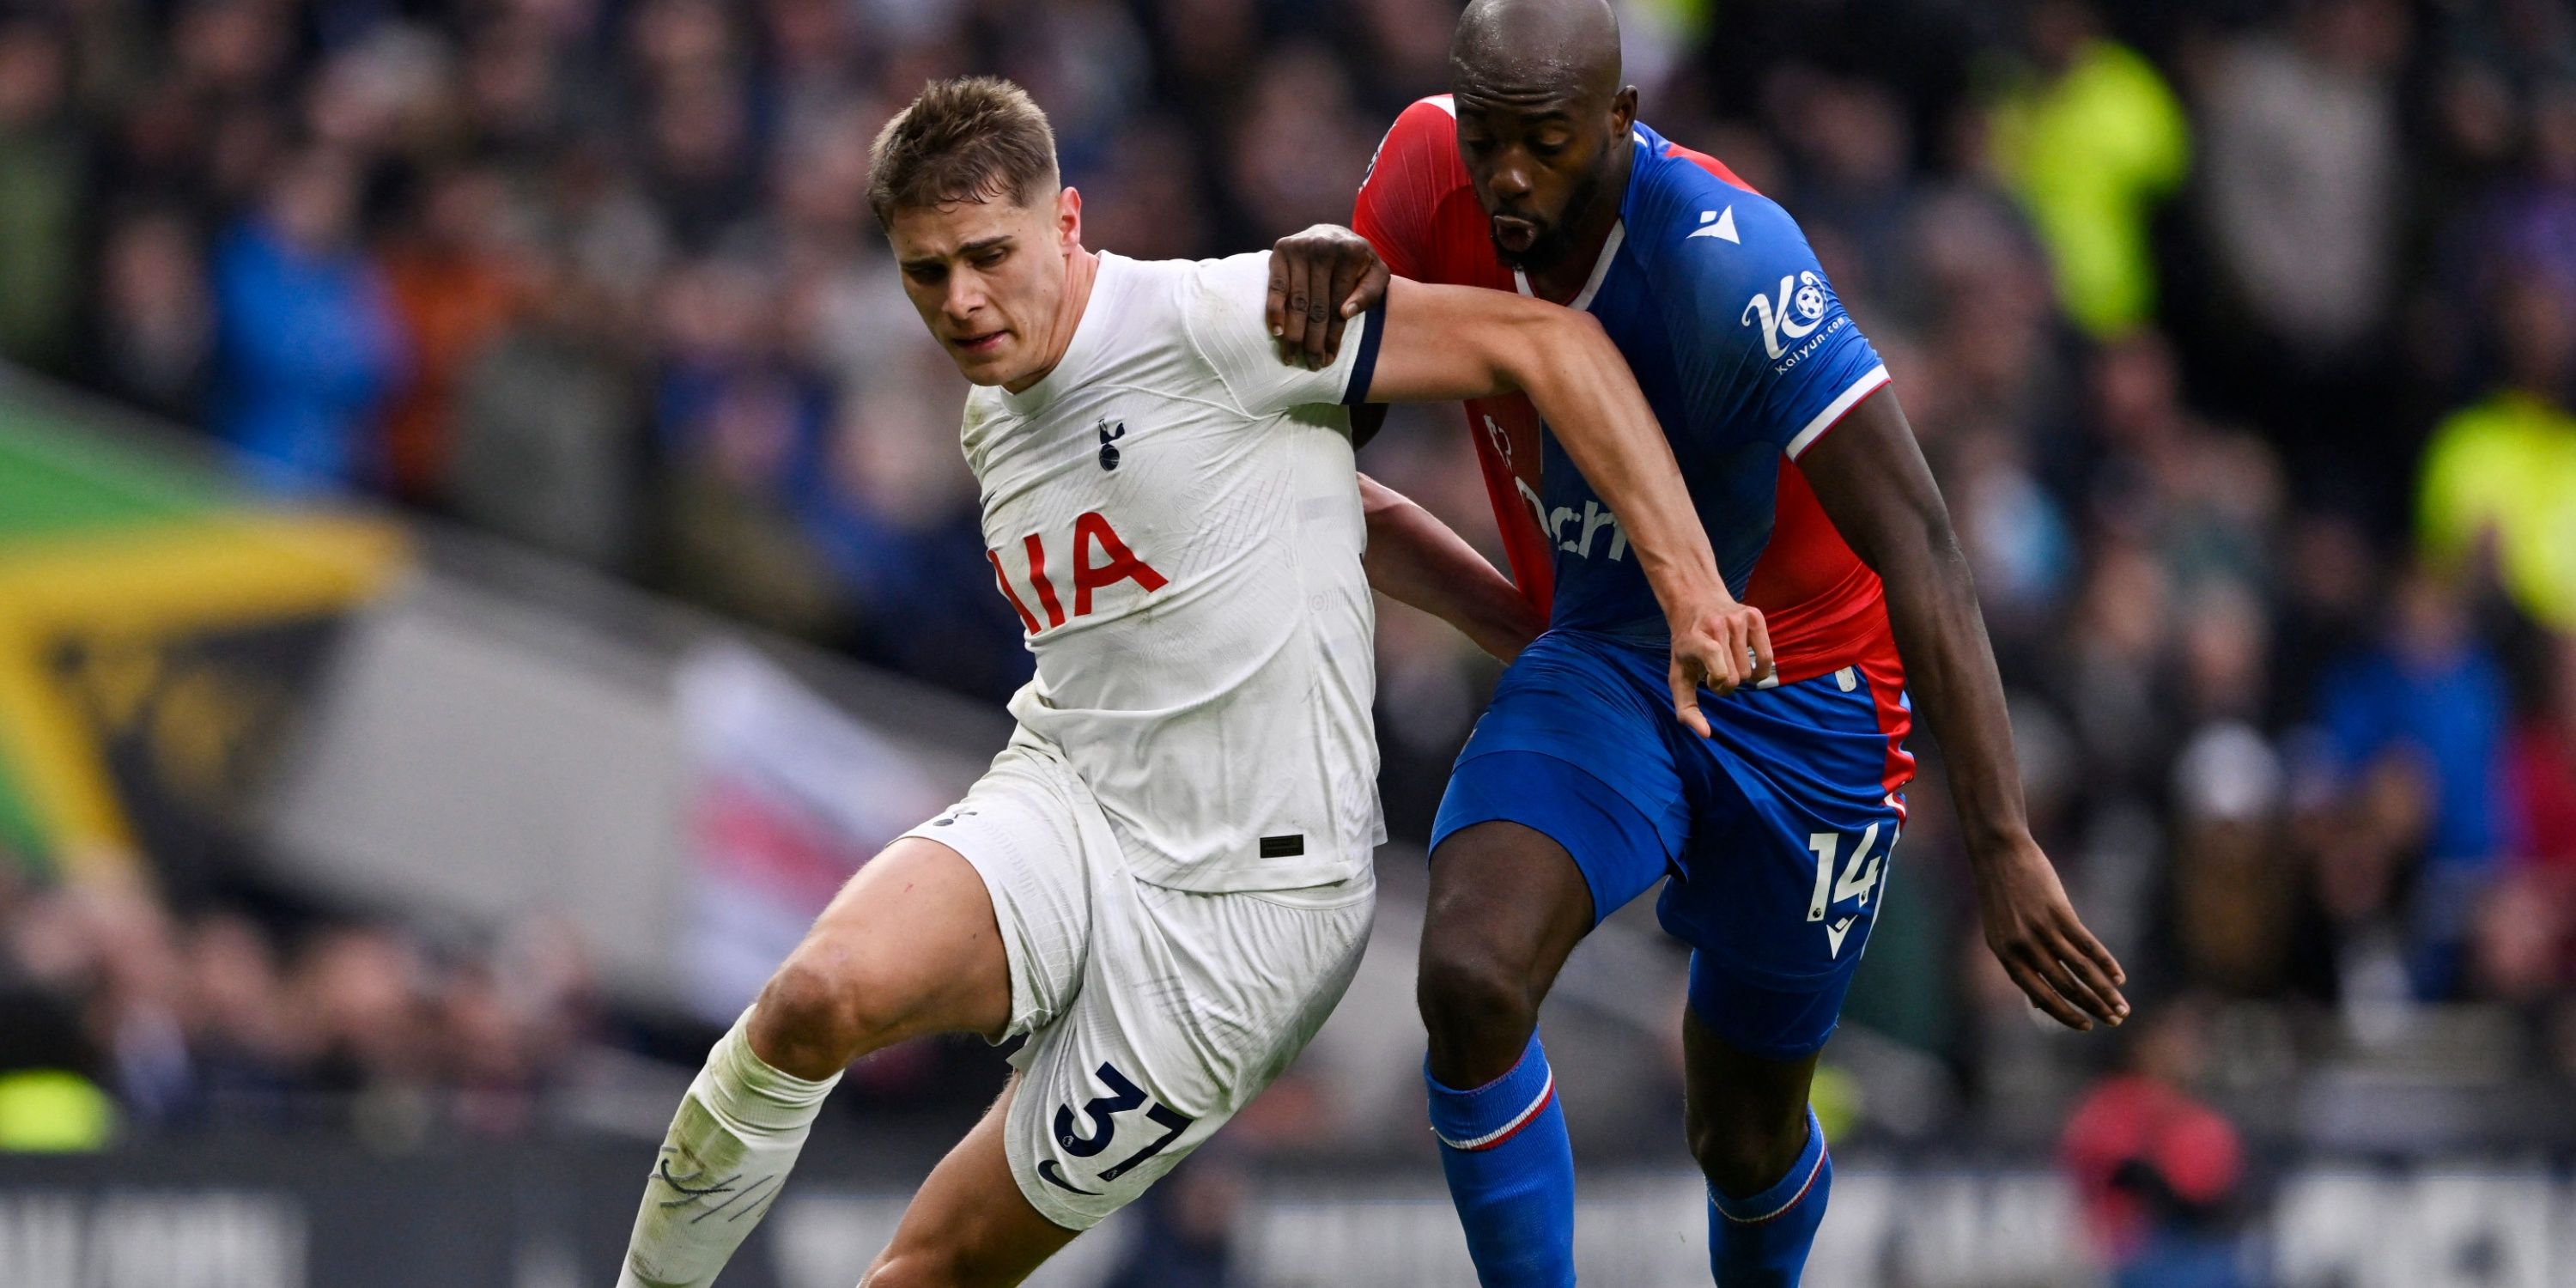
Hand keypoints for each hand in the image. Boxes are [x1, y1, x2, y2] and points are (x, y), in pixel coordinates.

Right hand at [1267, 224, 1388, 369]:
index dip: (1333, 337)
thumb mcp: (1375, 274)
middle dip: (1312, 341)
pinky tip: (1276, 332)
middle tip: (1310, 365)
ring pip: (1296, 301)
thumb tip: (1345, 313)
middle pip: (1316, 307)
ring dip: (1293, 334)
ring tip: (1291, 357)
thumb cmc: (1357, 263)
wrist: (1332, 234)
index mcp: (1351, 253)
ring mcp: (1300, 247)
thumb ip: (1370, 293)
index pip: (1339, 305)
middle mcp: (1324, 247)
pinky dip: (1274, 311)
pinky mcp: (1281, 249)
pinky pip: (1275, 287)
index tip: (1328, 360)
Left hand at [1665, 592, 1772, 736]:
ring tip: (1728, 664)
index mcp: (1695, 639)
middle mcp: (1717, 625)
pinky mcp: (1755, 616)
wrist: (1696, 603)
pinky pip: (1768, 657)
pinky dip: (1759, 670)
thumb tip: (1706, 735)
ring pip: (1751, 671)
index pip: (1715, 659)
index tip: (1709, 681)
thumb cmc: (1687, 648)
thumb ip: (1686, 708)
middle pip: (1735, 677)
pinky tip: (1747, 664)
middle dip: (1726, 684)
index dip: (1717, 681)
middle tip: (1715, 672)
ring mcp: (1738, 619)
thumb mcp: (1678, 676)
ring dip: (1741, 676)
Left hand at [1974, 838, 2128, 1030]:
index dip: (2064, 1013)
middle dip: (2092, 1007)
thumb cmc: (2001, 893)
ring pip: (2079, 969)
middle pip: (2064, 986)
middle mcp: (2022, 947)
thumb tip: (2035, 1001)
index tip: (2085, 1026)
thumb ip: (2018, 962)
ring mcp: (2041, 929)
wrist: (1998, 851)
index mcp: (2005, 955)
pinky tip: (2119, 977)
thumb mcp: (1999, 931)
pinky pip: (2086, 944)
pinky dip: (2105, 962)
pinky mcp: (2058, 912)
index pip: (2039, 995)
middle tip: (2114, 1021)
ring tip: (2122, 1007)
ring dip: (2104, 992)